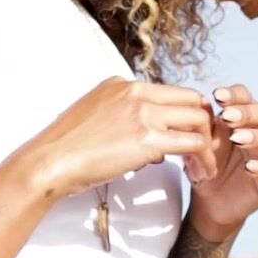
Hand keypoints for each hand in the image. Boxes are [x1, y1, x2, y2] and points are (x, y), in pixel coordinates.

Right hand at [21, 77, 215, 201]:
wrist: (51, 160)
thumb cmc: (66, 148)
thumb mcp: (94, 116)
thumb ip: (122, 118)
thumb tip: (150, 141)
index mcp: (122, 84)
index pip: (171, 91)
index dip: (186, 112)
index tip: (188, 132)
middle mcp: (136, 92)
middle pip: (192, 100)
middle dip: (204, 124)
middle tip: (204, 148)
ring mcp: (143, 113)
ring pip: (198, 120)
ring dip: (207, 143)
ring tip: (204, 165)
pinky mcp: (148, 138)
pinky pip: (193, 144)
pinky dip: (203, 159)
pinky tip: (201, 173)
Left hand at [184, 83, 257, 227]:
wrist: (210, 199)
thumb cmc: (208, 163)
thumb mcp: (202, 142)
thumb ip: (204, 124)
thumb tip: (200, 102)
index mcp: (244, 116)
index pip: (245, 97)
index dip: (234, 94)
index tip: (217, 96)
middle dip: (246, 113)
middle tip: (227, 117)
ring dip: (256, 136)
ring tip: (237, 139)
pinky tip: (248, 167)